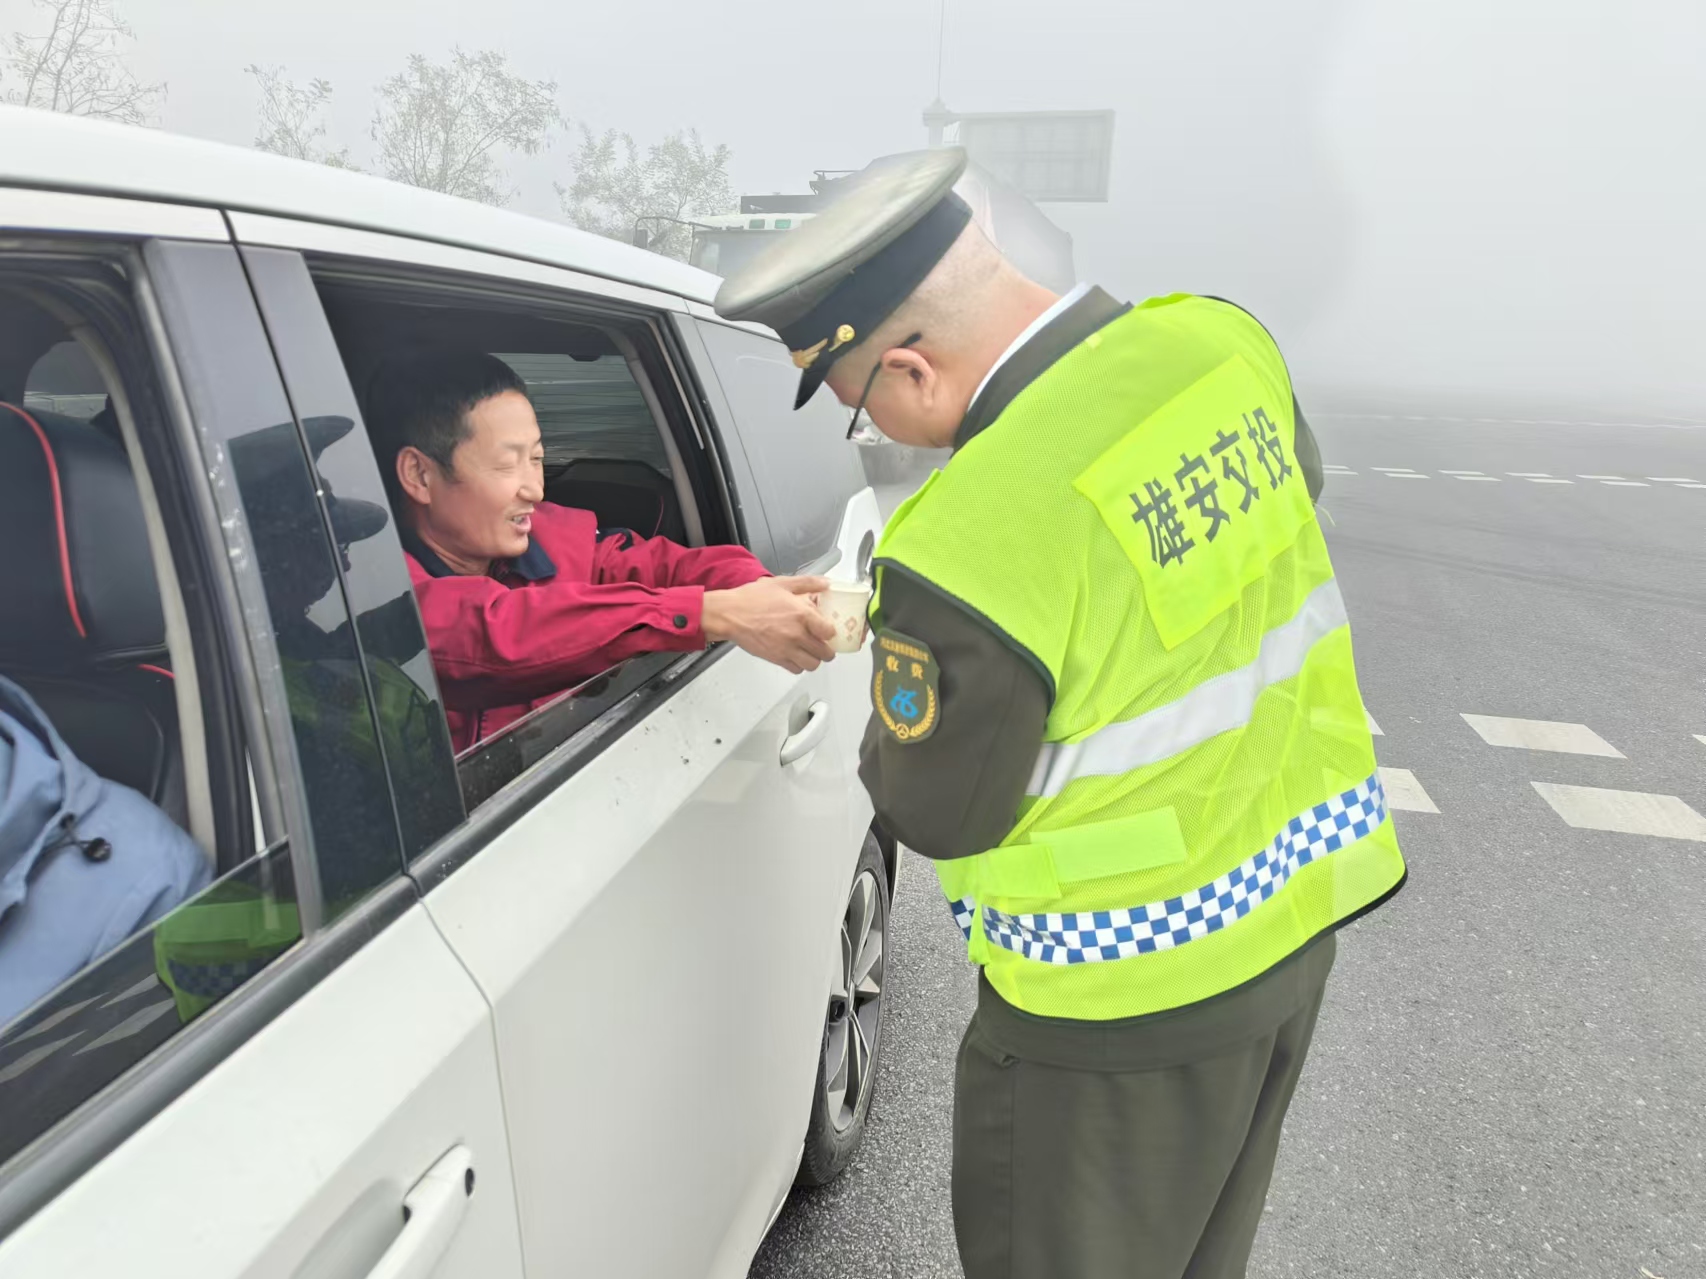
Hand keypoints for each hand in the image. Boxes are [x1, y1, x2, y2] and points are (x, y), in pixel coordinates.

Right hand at [702, 576, 837, 673]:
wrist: (729, 614)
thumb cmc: (751, 599)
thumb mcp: (782, 583)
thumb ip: (807, 583)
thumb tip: (825, 583)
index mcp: (802, 614)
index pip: (830, 632)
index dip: (830, 631)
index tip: (827, 629)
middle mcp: (797, 634)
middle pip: (825, 652)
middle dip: (826, 649)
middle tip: (823, 644)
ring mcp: (787, 649)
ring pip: (813, 664)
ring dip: (814, 659)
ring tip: (810, 651)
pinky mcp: (776, 659)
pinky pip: (796, 669)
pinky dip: (799, 665)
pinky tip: (795, 655)